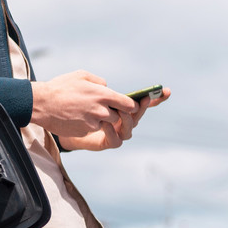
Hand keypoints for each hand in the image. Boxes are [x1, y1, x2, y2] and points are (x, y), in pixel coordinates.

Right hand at [30, 70, 138, 145]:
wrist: (41, 104)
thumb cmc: (60, 87)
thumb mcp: (81, 75)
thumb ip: (99, 81)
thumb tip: (106, 87)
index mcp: (102, 95)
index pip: (128, 104)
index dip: (131, 106)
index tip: (129, 106)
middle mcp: (101, 110)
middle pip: (118, 117)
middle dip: (113, 113)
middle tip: (101, 108)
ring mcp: (92, 123)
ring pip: (104, 124)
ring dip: (98, 119)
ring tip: (84, 111)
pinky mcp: (84, 132)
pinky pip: (91, 129)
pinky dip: (86, 125)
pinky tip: (74, 117)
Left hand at [57, 85, 171, 150]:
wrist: (61, 122)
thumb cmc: (75, 106)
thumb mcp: (87, 92)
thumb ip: (97, 87)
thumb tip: (105, 84)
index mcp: (121, 107)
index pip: (142, 102)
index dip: (156, 97)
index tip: (166, 91)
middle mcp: (123, 121)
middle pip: (138, 114)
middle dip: (143, 107)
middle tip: (144, 98)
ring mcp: (117, 132)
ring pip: (130, 128)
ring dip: (127, 120)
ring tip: (120, 111)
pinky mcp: (107, 143)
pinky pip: (116, 140)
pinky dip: (112, 132)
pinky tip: (104, 123)